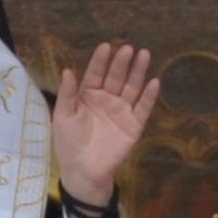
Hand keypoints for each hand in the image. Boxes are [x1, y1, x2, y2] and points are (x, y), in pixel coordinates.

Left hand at [50, 43, 158, 203]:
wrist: (83, 170)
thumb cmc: (69, 142)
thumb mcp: (63, 116)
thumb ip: (67, 94)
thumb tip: (67, 70)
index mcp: (88, 95)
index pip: (95, 73)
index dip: (100, 61)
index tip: (105, 46)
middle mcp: (107, 99)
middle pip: (116, 77)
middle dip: (122, 63)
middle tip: (128, 48)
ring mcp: (122, 111)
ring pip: (131, 87)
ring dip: (138, 72)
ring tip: (144, 55)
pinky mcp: (134, 125)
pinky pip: (143, 108)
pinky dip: (149, 96)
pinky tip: (154, 82)